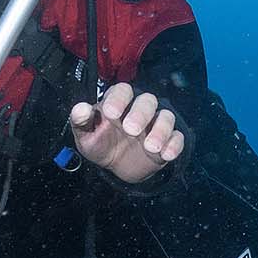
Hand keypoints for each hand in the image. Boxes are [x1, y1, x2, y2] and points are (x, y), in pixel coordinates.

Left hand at [68, 83, 185, 184]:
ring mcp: (156, 124)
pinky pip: (177, 137)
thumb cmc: (101, 144)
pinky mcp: (169, 140)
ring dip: (160, 130)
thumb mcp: (86, 136)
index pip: (122, 90)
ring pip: (166, 117)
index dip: (118, 99)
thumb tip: (80, 108)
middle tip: (131, 130)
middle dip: (140, 114)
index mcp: (118, 102)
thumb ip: (81, 121)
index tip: (110, 113)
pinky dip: (174, 145)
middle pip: (147, 101)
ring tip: (150, 147)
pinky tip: (165, 155)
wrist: (117, 167)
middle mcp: (139, 109)